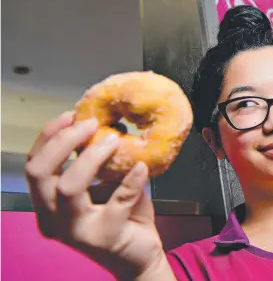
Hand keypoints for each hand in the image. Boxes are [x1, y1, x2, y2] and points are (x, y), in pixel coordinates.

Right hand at [25, 112, 165, 278]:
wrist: (139, 254)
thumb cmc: (121, 215)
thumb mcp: (104, 183)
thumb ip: (97, 160)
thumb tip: (105, 123)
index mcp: (48, 204)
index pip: (34, 166)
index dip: (49, 137)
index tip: (70, 114)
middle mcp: (53, 219)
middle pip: (39, 174)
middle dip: (63, 141)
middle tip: (91, 123)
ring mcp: (76, 231)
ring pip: (69, 188)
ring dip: (91, 156)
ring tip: (114, 139)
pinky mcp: (105, 237)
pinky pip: (117, 201)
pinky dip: (131, 179)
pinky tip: (142, 167)